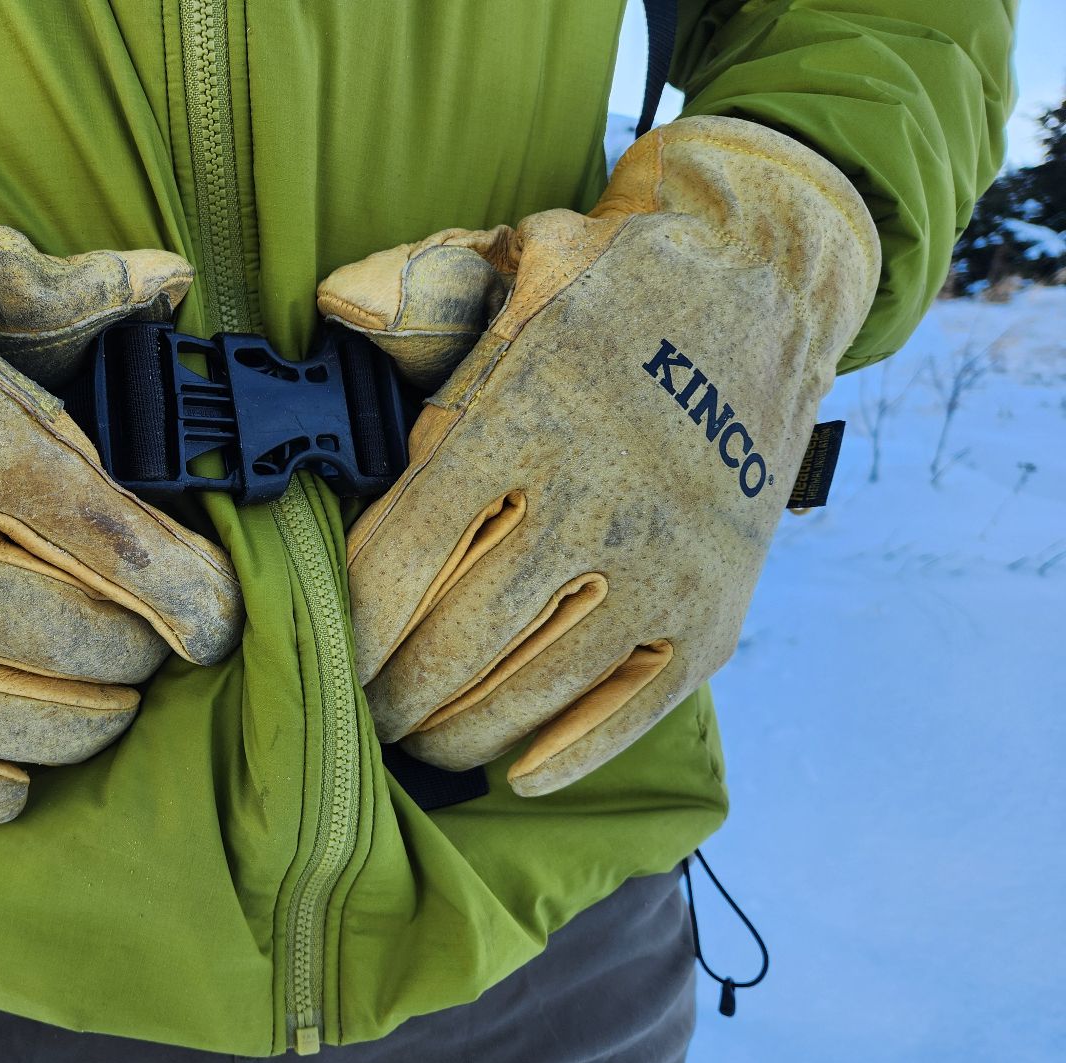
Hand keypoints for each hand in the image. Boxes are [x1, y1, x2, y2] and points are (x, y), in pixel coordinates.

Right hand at [0, 54, 241, 826]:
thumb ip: (44, 331)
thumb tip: (163, 318)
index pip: (129, 557)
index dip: (197, 604)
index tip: (217, 621)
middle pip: (82, 650)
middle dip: (137, 658)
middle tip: (144, 646)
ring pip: (8, 726)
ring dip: (79, 724)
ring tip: (93, 701)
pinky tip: (12, 776)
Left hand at [318, 117, 878, 794]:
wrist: (772, 287)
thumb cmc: (618, 285)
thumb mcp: (517, 254)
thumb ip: (416, 290)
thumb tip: (332, 306)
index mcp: (524, 419)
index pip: (404, 555)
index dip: (352, 623)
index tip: (324, 650)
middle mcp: (594, 503)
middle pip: (456, 640)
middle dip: (391, 691)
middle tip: (359, 707)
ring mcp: (663, 567)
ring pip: (531, 690)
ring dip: (458, 730)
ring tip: (418, 735)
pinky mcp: (717, 611)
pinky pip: (632, 713)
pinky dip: (569, 756)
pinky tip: (516, 774)